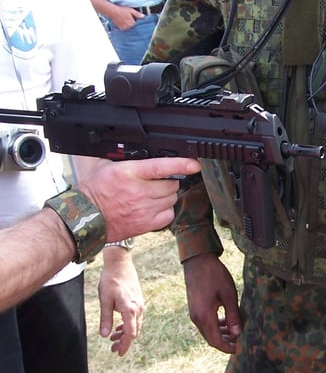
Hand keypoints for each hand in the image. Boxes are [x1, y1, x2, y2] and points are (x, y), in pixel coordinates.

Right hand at [77, 156, 200, 239]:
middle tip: (157, 182)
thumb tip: (134, 147)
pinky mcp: (145, 225)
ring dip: (167, 196)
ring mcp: (143, 210)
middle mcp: (139, 192)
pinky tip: (154, 208)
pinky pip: (168, 215)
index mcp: (129, 173)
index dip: (181, 164)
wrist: (84, 218)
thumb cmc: (93, 191)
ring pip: (171, 199)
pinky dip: (165, 211)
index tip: (194, 164)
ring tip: (153, 195)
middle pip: (171, 184)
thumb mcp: (104, 165)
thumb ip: (122, 157)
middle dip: (168, 181)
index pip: (161, 167)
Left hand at [98, 246, 144, 355]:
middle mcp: (138, 308)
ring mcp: (140, 304)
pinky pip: (135, 318)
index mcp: (130, 309)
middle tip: (113, 348)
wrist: (120, 263)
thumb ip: (106, 318)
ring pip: (135, 325)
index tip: (118, 353)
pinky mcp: (138, 301)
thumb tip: (104, 335)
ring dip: (125, 333)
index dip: (125, 345)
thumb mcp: (105, 300)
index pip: (130, 333)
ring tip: (113, 338)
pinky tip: (119, 326)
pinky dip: (128, 325)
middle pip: (134, 331)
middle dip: (124, 341)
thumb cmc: (111, 280)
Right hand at [112, 4, 143, 29]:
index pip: (137, 25)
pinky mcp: (120, 28)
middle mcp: (128, 27)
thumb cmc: (122, 10)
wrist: (113, 11)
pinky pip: (125, 29)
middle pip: (133, 27)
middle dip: (133, 24)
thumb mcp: (131, 10)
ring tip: (127, 20)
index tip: (136, 20)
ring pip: (129, 28)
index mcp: (132, 23)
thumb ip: (137, 14)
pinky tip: (124, 22)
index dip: (137, 22)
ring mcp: (124, 28)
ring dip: (129, 25)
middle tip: (131, 19)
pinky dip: (126, 26)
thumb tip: (143, 16)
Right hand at [183, 253, 242, 351]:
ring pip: (208, 331)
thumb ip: (233, 315)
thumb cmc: (215, 275)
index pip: (216, 341)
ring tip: (236, 331)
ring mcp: (194, 313)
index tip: (240, 349)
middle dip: (226, 342)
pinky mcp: (194, 308)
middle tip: (241, 341)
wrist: (198, 261)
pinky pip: (205, 323)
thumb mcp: (229, 295)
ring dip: (221, 333)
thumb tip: (238, 333)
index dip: (228, 348)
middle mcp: (196, 318)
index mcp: (204, 316)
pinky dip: (215, 325)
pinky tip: (226, 321)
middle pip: (211, 338)